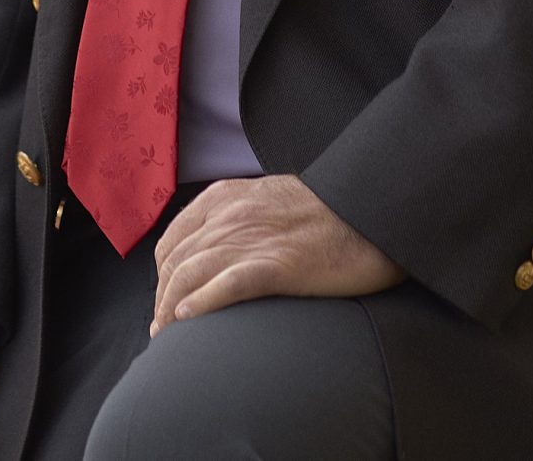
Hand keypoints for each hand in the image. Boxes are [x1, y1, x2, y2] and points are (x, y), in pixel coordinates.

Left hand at [149, 174, 403, 336]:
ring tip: (167, 336)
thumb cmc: (329, 210)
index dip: (163, 275)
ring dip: (170, 309)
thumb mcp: (271, 199)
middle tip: (163, 328)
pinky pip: (226, 285)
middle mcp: (229, 215)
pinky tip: (188, 319)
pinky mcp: (275, 265)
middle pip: (174, 262)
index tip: (166, 300)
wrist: (371, 209)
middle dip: (162, 299)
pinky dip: (200, 303)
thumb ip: (241, 217)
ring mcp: (250, 239)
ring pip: (189, 276)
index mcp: (225, 197)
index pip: (174, 240)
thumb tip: (223, 248)